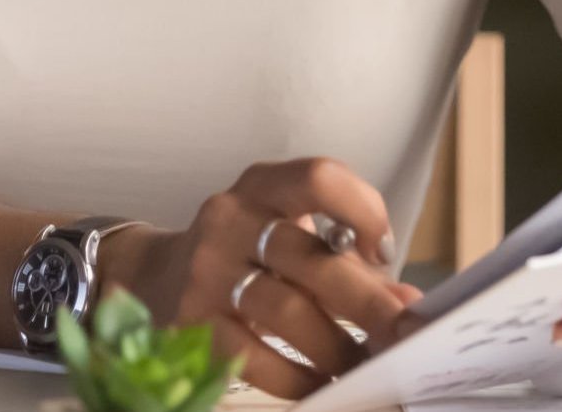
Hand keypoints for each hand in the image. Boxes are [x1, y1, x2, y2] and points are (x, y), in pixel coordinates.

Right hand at [102, 157, 424, 400]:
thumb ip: (347, 262)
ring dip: (336, 347)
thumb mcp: (288, 237)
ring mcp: (206, 271)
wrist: (154, 276)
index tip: (383, 253)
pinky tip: (321, 384)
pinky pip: (254, 357)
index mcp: (262, 187)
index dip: (362, 210)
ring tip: (364, 366)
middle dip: (367, 302)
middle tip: (403, 333)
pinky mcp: (192, 322)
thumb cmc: (244, 254)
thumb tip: (406, 303)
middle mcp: (230, 219)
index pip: (319, 178)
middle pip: (310, 257)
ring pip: (285, 311)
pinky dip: (297, 376)